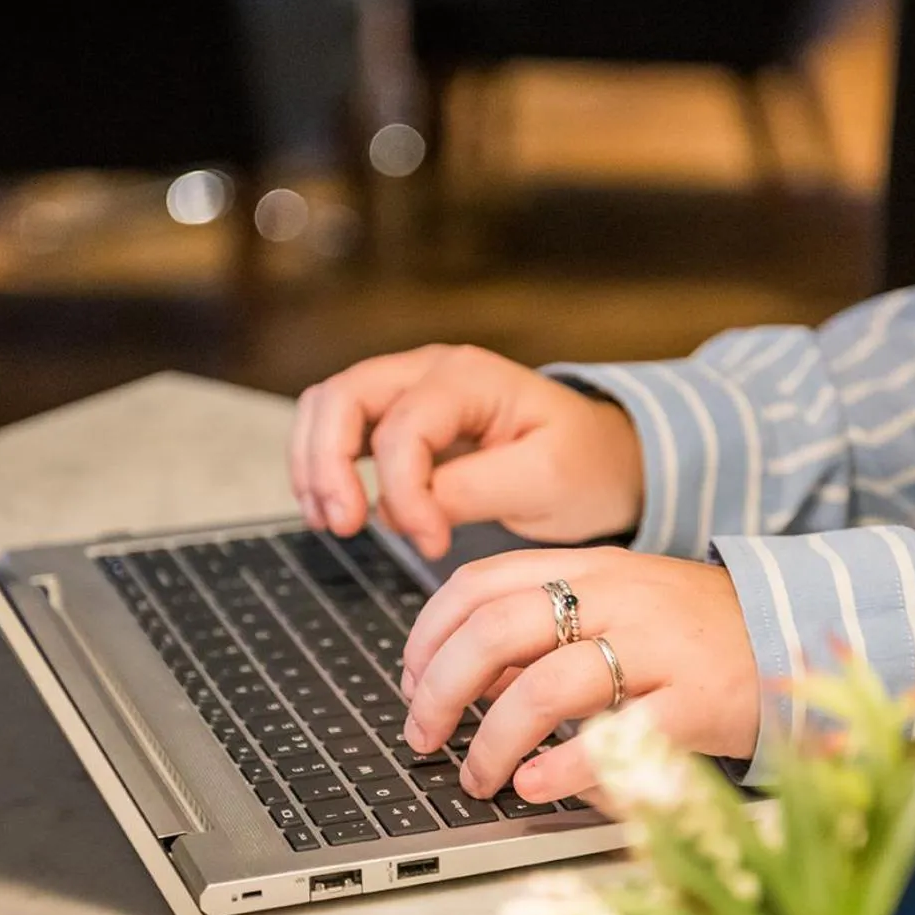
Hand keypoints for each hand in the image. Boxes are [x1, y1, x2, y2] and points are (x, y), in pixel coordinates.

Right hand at [288, 344, 642, 558]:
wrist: (600, 457)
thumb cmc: (580, 464)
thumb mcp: (544, 481)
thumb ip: (473, 491)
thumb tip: (405, 509)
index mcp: (470, 377)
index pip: (406, 427)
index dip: (403, 489)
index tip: (430, 543)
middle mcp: (429, 370)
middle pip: (342, 396)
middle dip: (329, 464)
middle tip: (345, 527)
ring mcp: (408, 388)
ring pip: (326, 406)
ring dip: (314, 464)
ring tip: (331, 522)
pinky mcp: (397, 417)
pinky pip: (336, 427)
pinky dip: (321, 466)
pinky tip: (333, 511)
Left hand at [400, 547, 760, 801]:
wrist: (796, 633)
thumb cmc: (692, 630)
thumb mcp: (615, 604)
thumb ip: (542, 629)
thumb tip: (458, 670)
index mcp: (588, 568)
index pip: (480, 584)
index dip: (428, 635)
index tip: (409, 680)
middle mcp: (617, 597)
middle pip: (498, 629)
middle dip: (440, 689)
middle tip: (421, 735)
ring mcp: (658, 648)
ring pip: (547, 684)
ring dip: (493, 740)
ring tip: (478, 776)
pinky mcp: (697, 702)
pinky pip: (618, 735)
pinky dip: (564, 767)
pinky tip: (536, 787)